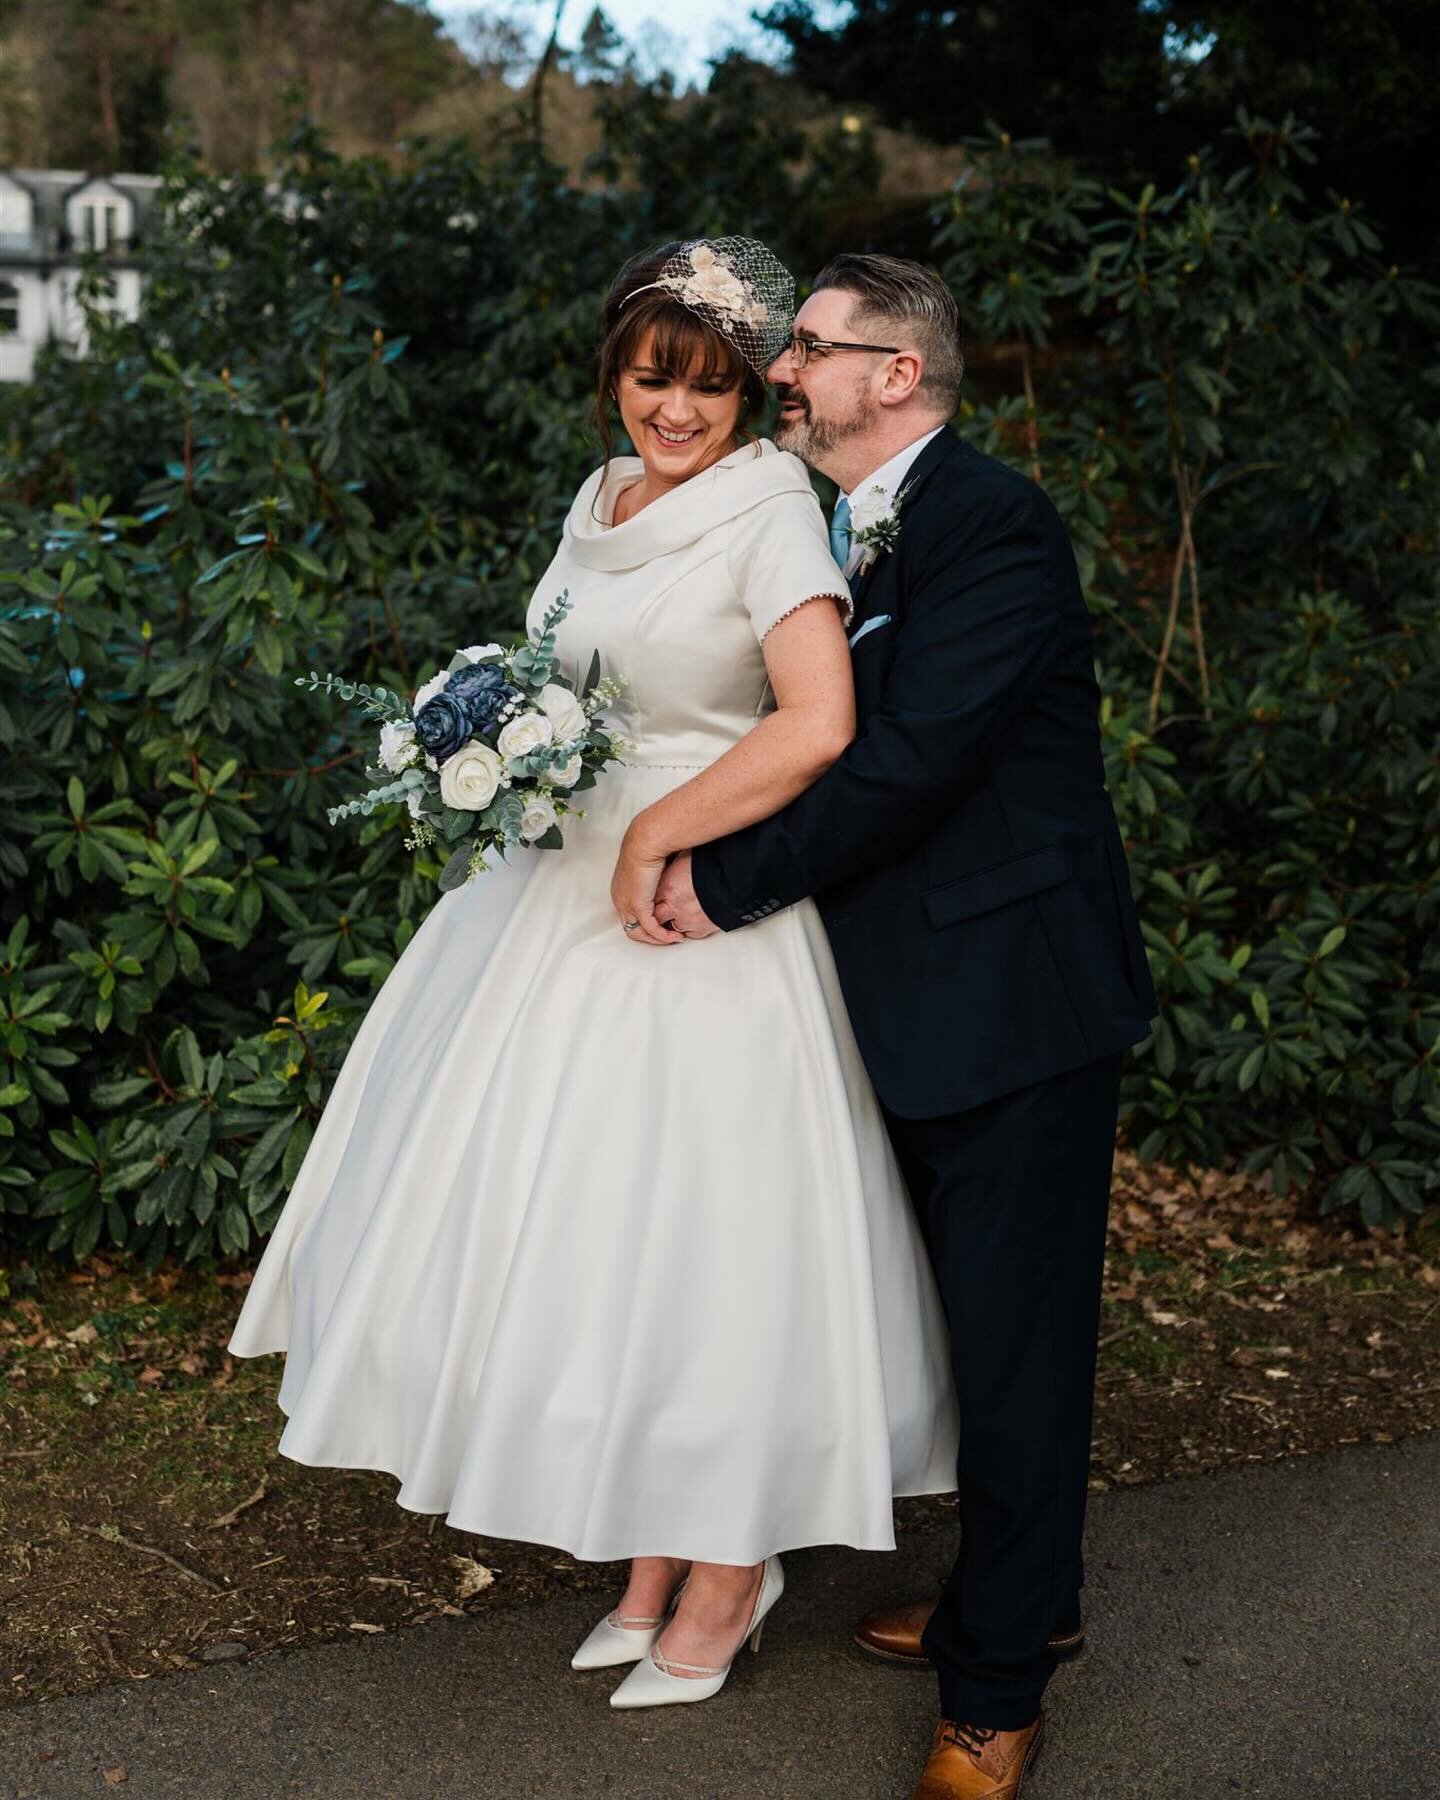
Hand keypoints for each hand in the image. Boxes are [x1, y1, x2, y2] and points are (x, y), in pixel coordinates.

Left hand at [610, 826, 679, 946]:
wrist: (645, 842)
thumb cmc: (649, 846)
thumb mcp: (651, 864)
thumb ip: (656, 874)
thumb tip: (668, 874)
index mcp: (621, 889)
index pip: (630, 914)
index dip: (646, 922)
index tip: (663, 923)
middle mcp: (621, 899)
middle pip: (632, 928)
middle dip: (651, 935)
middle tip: (668, 936)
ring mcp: (627, 904)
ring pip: (638, 933)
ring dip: (657, 939)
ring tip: (673, 939)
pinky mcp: (638, 906)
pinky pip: (650, 929)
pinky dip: (662, 936)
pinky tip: (675, 937)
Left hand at [654, 851, 720, 938]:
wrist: (737, 879)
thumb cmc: (715, 865)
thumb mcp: (688, 856)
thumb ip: (674, 864)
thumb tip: (669, 858)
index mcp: (668, 887)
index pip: (649, 898)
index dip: (650, 898)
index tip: (652, 896)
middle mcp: (674, 906)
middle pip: (656, 917)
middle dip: (658, 914)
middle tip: (662, 910)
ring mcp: (687, 920)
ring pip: (670, 928)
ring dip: (673, 923)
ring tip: (680, 914)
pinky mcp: (701, 929)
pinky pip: (689, 934)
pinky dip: (689, 929)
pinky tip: (692, 921)